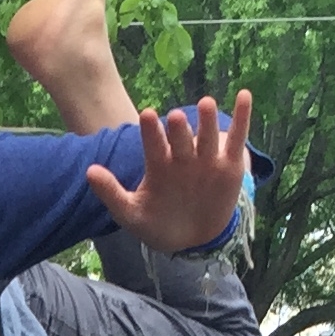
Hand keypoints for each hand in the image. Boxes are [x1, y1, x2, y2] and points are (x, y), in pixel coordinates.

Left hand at [85, 91, 252, 255]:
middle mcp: (182, 157)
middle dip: (178, 128)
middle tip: (175, 118)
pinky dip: (242, 118)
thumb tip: (89, 171)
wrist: (190, 240)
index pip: (153, 145)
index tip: (147, 116)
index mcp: (158, 165)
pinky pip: (237, 140)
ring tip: (206, 104)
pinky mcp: (229, 166)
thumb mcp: (131, 214)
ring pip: (207, 136)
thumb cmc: (157, 224)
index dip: (151, 132)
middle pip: (181, 138)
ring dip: (207, 120)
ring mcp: (206, 160)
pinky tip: (245, 95)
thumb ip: (112, 193)